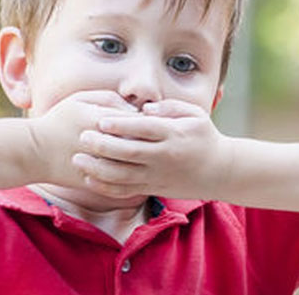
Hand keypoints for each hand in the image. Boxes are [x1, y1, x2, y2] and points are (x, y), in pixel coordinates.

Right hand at [26, 90, 139, 187]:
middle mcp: (99, 143)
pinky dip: (128, 175)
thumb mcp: (79, 99)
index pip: (136, 120)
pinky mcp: (94, 182)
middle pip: (137, 143)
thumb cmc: (58, 121)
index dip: (144, 121)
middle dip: (144, 140)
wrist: (33, 152)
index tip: (144, 122)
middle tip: (145, 139)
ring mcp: (96, 165)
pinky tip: (126, 168)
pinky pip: (120, 181)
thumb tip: (134, 109)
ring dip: (137, 159)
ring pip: (131, 164)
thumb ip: (108, 98)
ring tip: (136, 154)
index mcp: (98, 120)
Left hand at [71, 99, 232, 199]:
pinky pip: (126, 191)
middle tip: (82, 137)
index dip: (121, 125)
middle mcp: (164, 156)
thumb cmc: (204, 137)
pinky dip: (106, 187)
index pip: (143, 129)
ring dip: (98, 169)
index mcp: (173, 135)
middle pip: (129, 152)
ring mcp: (158, 175)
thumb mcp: (195, 115)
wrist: (221, 172)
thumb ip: (170, 107)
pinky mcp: (153, 188)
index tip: (101, 119)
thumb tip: (145, 108)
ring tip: (78, 159)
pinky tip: (89, 179)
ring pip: (123, 175)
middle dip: (103, 145)